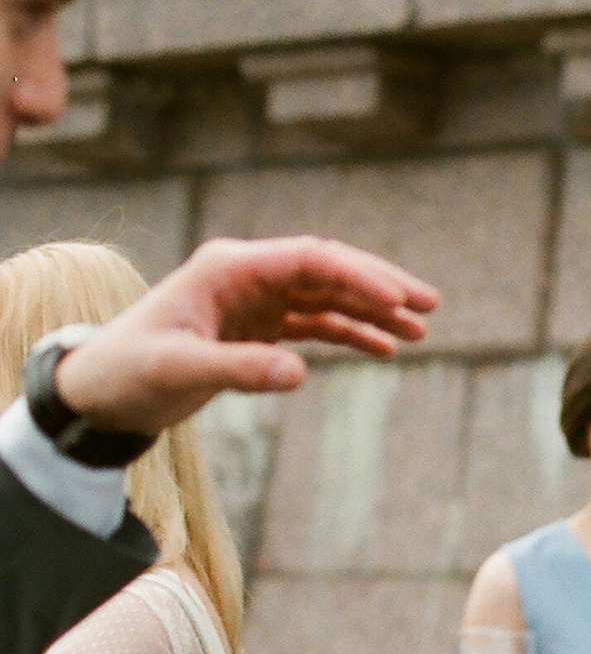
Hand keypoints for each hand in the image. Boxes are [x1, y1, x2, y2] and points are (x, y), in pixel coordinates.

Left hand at [51, 236, 436, 434]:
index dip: (359, 275)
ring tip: (418, 332)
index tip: (400, 299)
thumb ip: (239, 368)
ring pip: (328, 297)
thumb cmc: (128, 373)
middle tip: (429, 305)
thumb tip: (300, 374)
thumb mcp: (179, 370)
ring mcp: (255, 300)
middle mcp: (247, 275)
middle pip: (329, 270)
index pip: (309, 259)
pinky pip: (315, 323)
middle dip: (380, 285)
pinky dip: (350, 333)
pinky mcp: (257, 326)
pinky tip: (383, 348)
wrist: (99, 393)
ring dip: (372, 311)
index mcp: (228, 267)